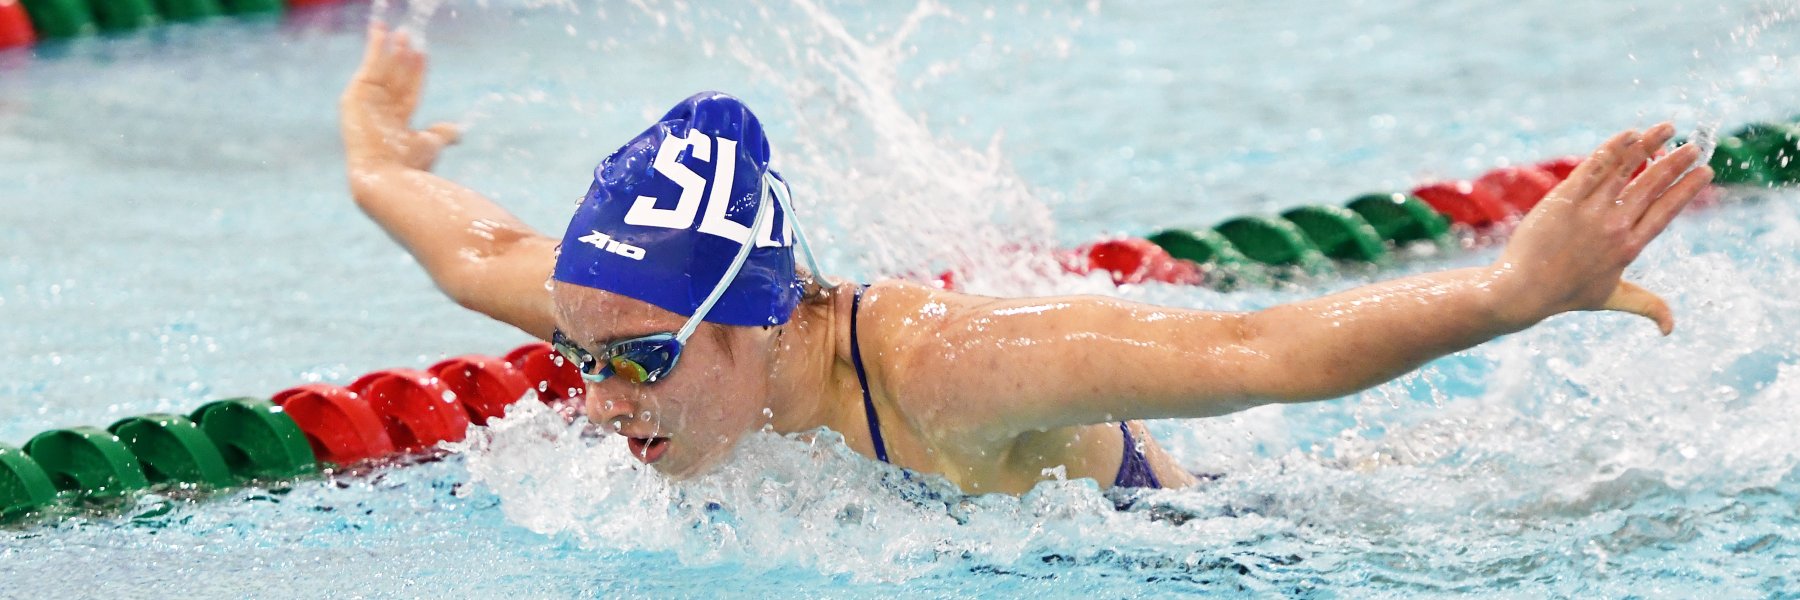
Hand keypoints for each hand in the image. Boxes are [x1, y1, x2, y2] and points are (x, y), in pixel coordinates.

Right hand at [340, 23, 459, 171]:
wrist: (386, 174)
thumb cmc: (409, 164)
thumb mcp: (430, 144)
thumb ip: (442, 134)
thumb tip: (458, 132)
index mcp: (396, 123)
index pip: (409, 90)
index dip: (416, 71)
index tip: (422, 52)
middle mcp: (380, 112)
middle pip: (395, 76)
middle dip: (402, 56)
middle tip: (408, 34)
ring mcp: (367, 103)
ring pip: (381, 68)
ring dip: (388, 48)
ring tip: (399, 29)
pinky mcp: (355, 95)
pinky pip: (369, 65)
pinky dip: (374, 46)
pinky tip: (380, 29)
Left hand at [1489, 123, 1714, 334]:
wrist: (1522, 291)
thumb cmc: (1564, 295)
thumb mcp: (1611, 299)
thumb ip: (1646, 305)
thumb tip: (1671, 329)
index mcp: (1629, 247)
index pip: (1666, 211)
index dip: (1687, 190)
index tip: (1706, 173)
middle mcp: (1614, 227)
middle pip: (1653, 186)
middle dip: (1678, 163)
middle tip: (1696, 147)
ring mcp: (1589, 212)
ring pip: (1626, 170)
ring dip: (1650, 145)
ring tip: (1669, 127)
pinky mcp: (1564, 200)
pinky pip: (1594, 167)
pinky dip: (1613, 149)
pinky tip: (1630, 134)